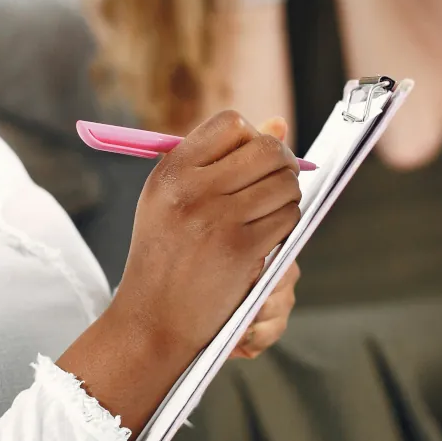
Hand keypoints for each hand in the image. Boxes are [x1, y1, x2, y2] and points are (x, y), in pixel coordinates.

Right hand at [74, 111, 301, 429]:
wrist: (153, 318)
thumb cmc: (166, 253)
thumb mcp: (176, 197)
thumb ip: (224, 157)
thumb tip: (280, 123)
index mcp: (172, 169)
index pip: (232, 123)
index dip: (251, 137)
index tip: (250, 161)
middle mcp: (193, 189)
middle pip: (268, 149)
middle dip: (282, 163)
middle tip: (276, 181)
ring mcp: (218, 219)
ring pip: (285, 184)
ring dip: (288, 195)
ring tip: (269, 210)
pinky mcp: (242, 249)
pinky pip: (288, 217)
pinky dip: (287, 223)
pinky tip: (269, 234)